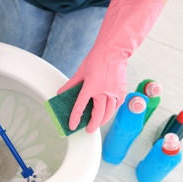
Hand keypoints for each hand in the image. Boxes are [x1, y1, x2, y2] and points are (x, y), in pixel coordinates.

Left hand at [58, 0, 163, 133]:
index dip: (75, 118)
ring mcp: (114, 92)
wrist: (113, 51)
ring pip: (109, 113)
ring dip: (103, 121)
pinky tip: (107, 112)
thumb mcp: (80, 72)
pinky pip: (117, 106)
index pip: (80, 107)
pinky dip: (112, 111)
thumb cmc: (96, 59)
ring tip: (97, 124)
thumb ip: (70, 85)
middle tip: (88, 130)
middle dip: (93, 125)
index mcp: (91, 87)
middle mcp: (104, 91)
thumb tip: (60, 93)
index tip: (72, 126)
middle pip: (98, 114)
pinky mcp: (122, 91)